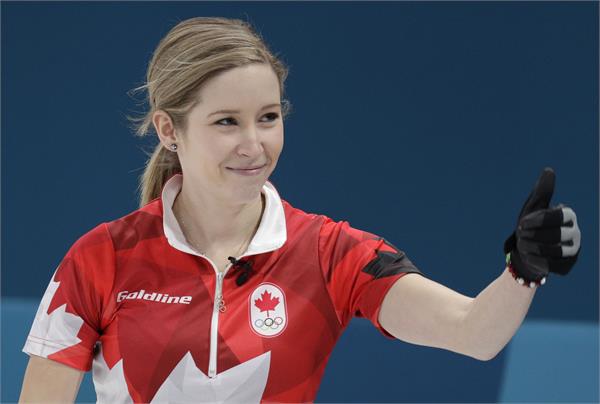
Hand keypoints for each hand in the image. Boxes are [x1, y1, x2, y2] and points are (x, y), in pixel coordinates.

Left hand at [503, 167, 580, 283]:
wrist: (524, 251)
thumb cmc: (530, 226)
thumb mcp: (533, 207)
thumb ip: (542, 191)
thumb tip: (549, 170)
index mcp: (569, 216)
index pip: (557, 216)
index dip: (537, 221)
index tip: (522, 223)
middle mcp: (576, 233)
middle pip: (555, 235)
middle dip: (532, 235)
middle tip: (521, 234)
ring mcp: (574, 251)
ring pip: (554, 251)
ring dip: (531, 247)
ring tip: (523, 244)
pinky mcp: (567, 266)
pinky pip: (551, 265)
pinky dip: (535, 260)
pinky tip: (529, 255)